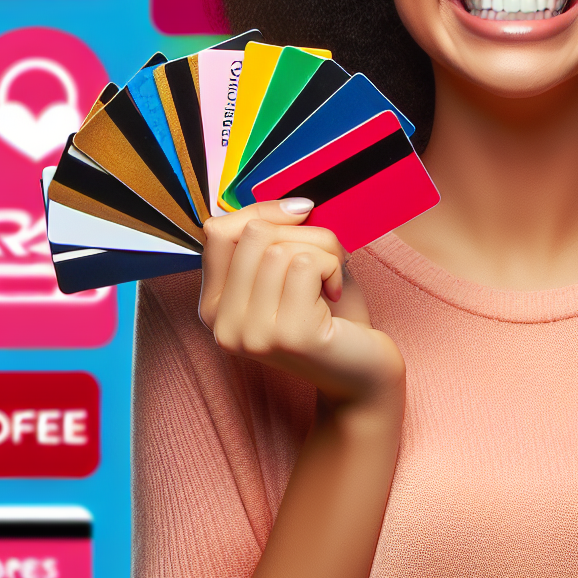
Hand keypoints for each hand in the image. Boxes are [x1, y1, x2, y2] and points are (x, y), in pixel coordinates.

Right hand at [199, 199, 403, 404]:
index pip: (217, 232)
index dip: (263, 212)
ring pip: (281, 247)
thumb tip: (287, 203)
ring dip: (322, 252)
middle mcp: (222, 325)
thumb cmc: (332, 318)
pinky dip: (332, 266)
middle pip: (252, 234)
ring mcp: (252, 334)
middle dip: (300, 233)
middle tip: (323, 262)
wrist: (363, 374)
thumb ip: (271, 239)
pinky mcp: (288, 335)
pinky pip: (305, 263)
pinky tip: (334, 295)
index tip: (300, 218)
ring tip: (329, 282)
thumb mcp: (290, 272)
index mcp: (213, 307)